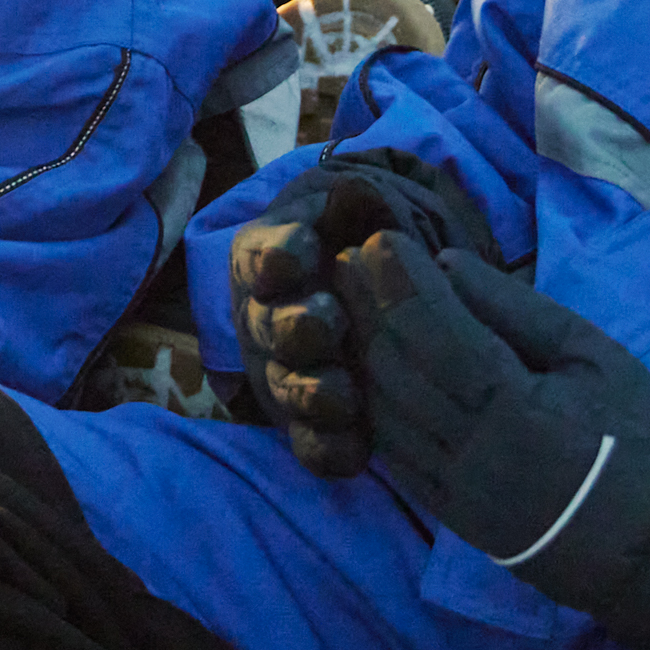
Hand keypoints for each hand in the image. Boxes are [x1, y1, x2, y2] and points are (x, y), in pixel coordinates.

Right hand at [226, 158, 486, 477]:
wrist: (388, 292)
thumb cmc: (374, 240)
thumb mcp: (366, 210)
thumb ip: (357, 204)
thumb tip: (350, 197)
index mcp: (271, 260)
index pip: (260, 257)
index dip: (277, 256)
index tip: (303, 251)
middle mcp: (265, 319)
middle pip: (268, 327)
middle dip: (295, 327)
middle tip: (327, 323)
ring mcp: (283, 375)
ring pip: (285, 388)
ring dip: (310, 393)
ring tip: (344, 397)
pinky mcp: (309, 426)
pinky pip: (309, 445)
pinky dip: (329, 449)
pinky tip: (356, 452)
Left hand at [352, 248, 649, 649]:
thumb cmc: (646, 435)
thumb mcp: (592, 355)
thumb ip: (513, 309)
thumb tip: (446, 263)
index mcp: (516, 412)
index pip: (432, 332)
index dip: (398, 282)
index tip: (379, 240)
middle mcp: (472, 458)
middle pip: (395, 371)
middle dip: (367, 308)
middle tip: (348, 260)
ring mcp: (456, 496)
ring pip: (383, 414)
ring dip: (361, 354)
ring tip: (351, 304)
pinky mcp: (452, 519)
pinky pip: (393, 455)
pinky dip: (376, 405)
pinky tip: (371, 369)